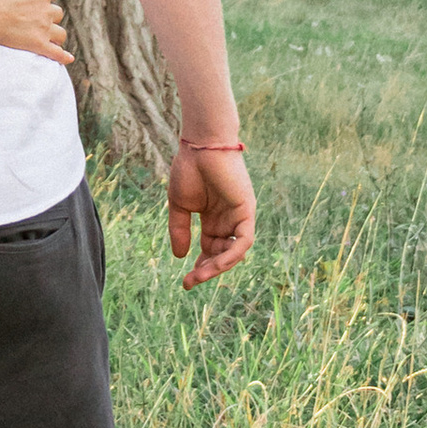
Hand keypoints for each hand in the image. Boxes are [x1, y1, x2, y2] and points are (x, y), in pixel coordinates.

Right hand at [0, 0, 69, 67]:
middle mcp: (45, 10)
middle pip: (56, 12)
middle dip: (48, 13)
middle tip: (34, 15)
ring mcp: (41, 29)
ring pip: (59, 32)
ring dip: (55, 32)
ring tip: (49, 34)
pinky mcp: (36, 45)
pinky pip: (56, 53)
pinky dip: (63, 56)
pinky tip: (67, 58)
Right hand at [167, 142, 254, 289]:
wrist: (201, 145)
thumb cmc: (189, 168)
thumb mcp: (180, 205)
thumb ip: (180, 230)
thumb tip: (179, 257)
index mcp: (214, 219)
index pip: (211, 250)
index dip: (200, 266)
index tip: (186, 281)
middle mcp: (228, 220)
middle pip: (222, 254)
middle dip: (207, 270)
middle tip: (190, 282)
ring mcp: (239, 216)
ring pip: (234, 252)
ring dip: (217, 266)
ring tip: (198, 276)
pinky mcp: (247, 211)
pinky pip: (243, 240)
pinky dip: (231, 254)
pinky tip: (215, 263)